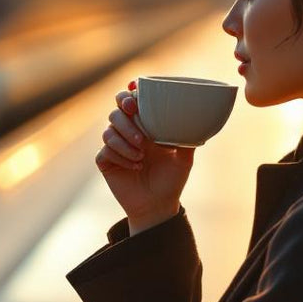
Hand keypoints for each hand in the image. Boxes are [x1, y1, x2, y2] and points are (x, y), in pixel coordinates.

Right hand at [95, 81, 194, 233]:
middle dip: (123, 115)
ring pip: (108, 132)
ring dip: (125, 141)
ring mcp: (115, 147)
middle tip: (133, 118)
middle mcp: (127, 134)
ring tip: (142, 155)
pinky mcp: (106, 162)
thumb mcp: (184, 159)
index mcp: (144, 126)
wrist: (158, 205)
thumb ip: (187, 139)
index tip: (135, 101)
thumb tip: (197, 121)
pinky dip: (121, 157)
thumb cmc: (171, 180)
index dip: (127, 96)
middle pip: (115, 113)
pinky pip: (105, 152)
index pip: (130, 103)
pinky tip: (135, 166)